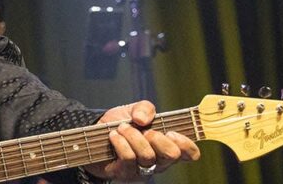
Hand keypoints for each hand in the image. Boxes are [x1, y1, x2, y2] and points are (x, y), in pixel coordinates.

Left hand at [84, 101, 200, 180]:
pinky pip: (129, 158)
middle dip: (157, 137)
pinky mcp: (126, 174)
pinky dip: (120, 142)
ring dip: (133, 136)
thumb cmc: (119, 124)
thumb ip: (145, 108)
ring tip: (122, 128)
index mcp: (167, 146)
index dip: (187, 144)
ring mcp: (142, 170)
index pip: (189, 153)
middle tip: (145, 130)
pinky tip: (113, 136)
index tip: (172, 132)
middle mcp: (158, 161)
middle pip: (171, 154)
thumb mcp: (134, 110)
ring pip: (147, 155)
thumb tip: (143, 119)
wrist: (93, 135)